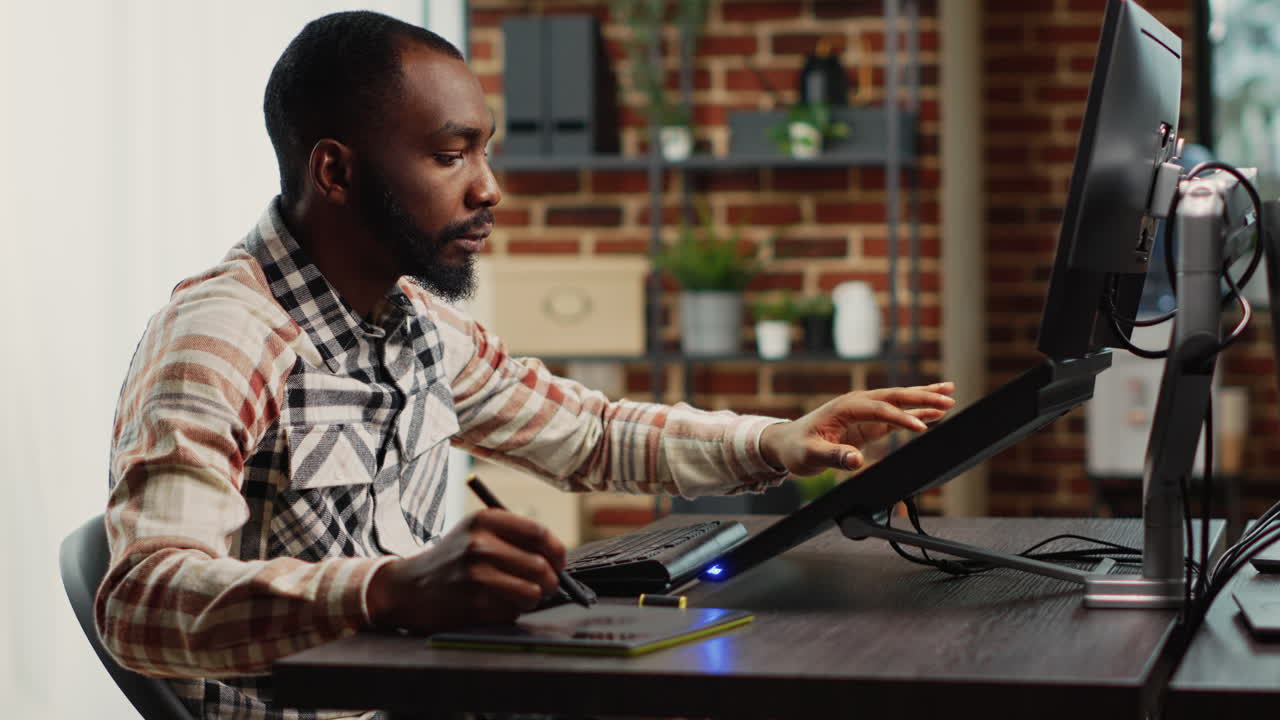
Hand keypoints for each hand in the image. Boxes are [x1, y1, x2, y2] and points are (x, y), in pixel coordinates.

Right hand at [365, 508, 564, 631]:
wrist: (410, 587)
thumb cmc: (454, 559)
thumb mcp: (476, 532)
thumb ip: (514, 537)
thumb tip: (558, 558)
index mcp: (485, 519)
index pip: (539, 533)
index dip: (556, 551)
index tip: (558, 563)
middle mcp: (480, 543)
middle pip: (540, 566)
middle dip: (550, 581)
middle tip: (546, 586)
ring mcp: (476, 574)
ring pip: (531, 592)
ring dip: (533, 599)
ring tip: (521, 595)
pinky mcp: (473, 602)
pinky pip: (512, 611)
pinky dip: (511, 611)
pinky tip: (495, 604)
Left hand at [759, 382, 955, 476]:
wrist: (786, 444)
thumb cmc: (796, 448)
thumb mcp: (810, 455)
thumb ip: (833, 456)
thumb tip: (856, 460)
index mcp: (845, 407)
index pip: (879, 409)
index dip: (901, 417)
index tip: (921, 427)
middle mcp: (857, 404)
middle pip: (894, 396)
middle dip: (922, 396)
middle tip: (949, 397)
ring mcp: (864, 412)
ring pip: (898, 401)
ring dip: (923, 399)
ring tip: (950, 396)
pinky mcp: (868, 423)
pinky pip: (896, 416)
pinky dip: (915, 413)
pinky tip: (935, 414)